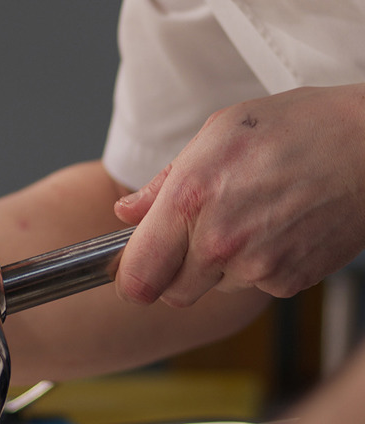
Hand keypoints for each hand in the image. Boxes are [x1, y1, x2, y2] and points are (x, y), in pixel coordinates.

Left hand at [114, 83, 364, 305]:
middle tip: (202, 234)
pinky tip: (280, 229)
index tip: (137, 269)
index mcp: (191, 200)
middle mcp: (220, 240)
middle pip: (172, 293)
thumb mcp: (220, 134)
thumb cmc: (299, 128)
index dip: (133, 277)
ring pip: (214, 289)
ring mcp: (256, 266)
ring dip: (222, 266)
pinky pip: (255, 287)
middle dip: (178, 271)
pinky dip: (261, 267)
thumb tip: (126, 212)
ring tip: (254, 218)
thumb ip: (163, 182)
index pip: (137, 278)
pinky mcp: (288, 281)